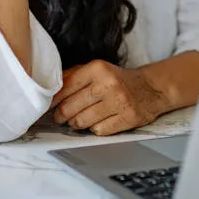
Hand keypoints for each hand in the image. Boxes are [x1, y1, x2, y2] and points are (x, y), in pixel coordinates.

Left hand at [51, 60, 169, 135]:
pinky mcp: (128, 118)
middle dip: (61, 115)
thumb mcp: (98, 69)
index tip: (46, 106)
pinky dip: (94, 129)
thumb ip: (74, 75)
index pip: (65, 87)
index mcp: (97, 68)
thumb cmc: (119, 79)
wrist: (151, 87)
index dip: (53, 100)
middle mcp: (108, 84)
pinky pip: (99, 130)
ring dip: (76, 124)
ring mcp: (119, 102)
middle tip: (59, 117)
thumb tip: (50, 89)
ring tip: (76, 121)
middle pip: (71, 107)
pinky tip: (96, 123)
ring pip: (83, 121)